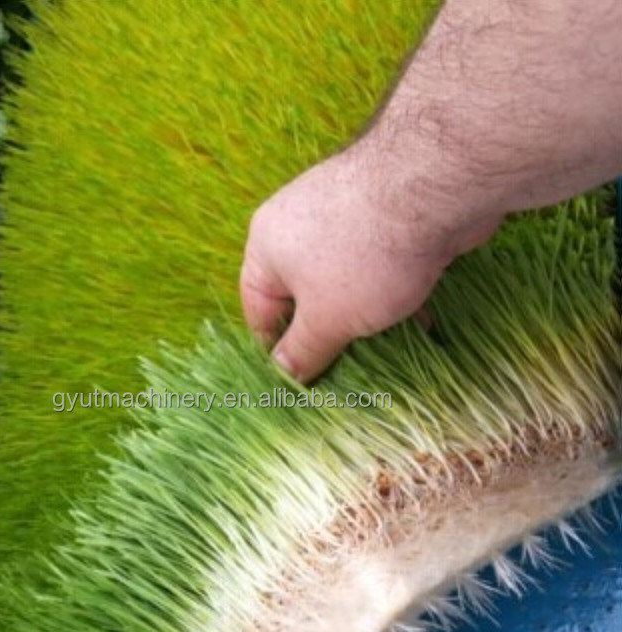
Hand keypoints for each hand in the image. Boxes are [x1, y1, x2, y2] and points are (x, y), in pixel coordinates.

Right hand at [240, 139, 500, 382]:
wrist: (436, 183)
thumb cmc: (365, 255)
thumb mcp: (328, 319)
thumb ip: (303, 351)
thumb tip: (284, 374)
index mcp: (267, 246)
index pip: (259, 311)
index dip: (278, 350)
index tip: (302, 383)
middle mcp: (299, 226)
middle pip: (304, 296)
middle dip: (328, 336)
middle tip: (349, 371)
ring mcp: (344, 215)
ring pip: (346, 283)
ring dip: (366, 319)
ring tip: (388, 351)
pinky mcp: (386, 213)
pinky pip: (379, 265)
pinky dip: (392, 293)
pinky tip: (420, 320)